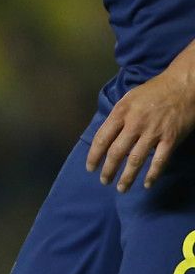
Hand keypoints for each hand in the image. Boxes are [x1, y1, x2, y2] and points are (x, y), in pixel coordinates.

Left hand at [86, 67, 194, 190]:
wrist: (184, 85)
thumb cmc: (154, 91)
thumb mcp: (129, 98)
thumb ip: (117, 117)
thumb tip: (106, 138)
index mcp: (121, 113)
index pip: (102, 139)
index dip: (94, 156)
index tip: (90, 168)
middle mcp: (135, 123)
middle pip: (116, 153)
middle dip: (108, 170)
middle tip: (104, 181)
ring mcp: (154, 132)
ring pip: (135, 160)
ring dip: (127, 177)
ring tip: (121, 188)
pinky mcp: (171, 138)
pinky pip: (159, 160)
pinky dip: (152, 174)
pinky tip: (147, 184)